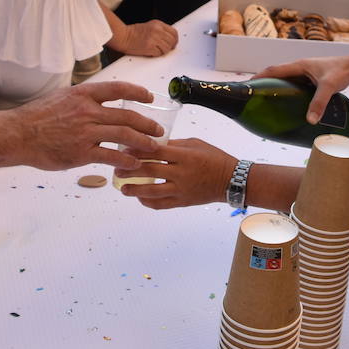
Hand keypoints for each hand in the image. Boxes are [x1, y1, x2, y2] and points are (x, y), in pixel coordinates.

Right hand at [9, 80, 161, 171]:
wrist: (18, 135)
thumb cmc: (36, 117)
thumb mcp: (61, 97)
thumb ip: (83, 99)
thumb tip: (99, 101)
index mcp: (83, 94)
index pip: (118, 89)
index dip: (137, 92)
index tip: (149, 97)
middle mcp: (87, 111)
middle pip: (127, 116)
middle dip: (147, 123)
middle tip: (159, 129)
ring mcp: (85, 132)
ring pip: (124, 136)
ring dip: (143, 142)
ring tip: (154, 147)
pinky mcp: (81, 153)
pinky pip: (110, 156)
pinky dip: (126, 160)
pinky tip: (134, 164)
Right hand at [109, 19, 178, 56]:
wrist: (123, 36)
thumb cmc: (134, 32)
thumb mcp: (150, 26)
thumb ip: (160, 30)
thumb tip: (170, 39)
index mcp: (158, 24)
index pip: (174, 32)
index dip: (175, 39)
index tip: (173, 43)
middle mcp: (157, 30)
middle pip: (172, 41)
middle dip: (171, 47)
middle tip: (166, 49)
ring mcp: (154, 38)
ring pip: (167, 48)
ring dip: (163, 51)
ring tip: (157, 50)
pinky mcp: (150, 47)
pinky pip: (159, 53)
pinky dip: (156, 54)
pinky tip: (151, 51)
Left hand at [118, 138, 236, 208]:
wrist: (232, 180)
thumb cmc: (214, 157)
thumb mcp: (195, 143)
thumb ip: (174, 144)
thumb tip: (151, 143)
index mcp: (184, 155)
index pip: (154, 151)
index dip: (136, 150)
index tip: (123, 149)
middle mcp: (181, 173)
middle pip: (149, 170)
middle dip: (130, 169)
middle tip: (116, 169)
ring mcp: (181, 189)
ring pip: (152, 191)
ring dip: (134, 189)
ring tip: (123, 188)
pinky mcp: (183, 202)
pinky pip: (161, 205)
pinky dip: (148, 202)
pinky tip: (140, 198)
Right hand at [259, 57, 348, 122]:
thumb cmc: (342, 72)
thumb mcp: (329, 87)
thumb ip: (319, 103)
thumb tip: (309, 121)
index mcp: (299, 66)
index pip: (274, 70)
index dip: (260, 77)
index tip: (248, 85)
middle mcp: (300, 68)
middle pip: (277, 76)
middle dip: (265, 85)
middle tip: (255, 98)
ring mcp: (306, 74)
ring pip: (287, 82)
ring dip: (277, 90)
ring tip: (268, 104)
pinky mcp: (312, 80)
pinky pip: (295, 87)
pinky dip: (288, 93)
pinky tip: (289, 105)